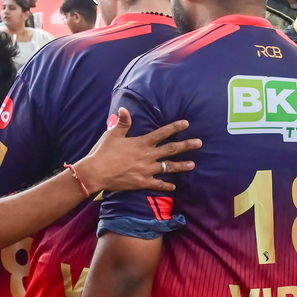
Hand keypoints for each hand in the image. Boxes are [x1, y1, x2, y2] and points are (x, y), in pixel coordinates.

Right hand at [75, 110, 201, 194]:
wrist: (96, 173)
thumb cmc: (103, 152)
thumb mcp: (112, 134)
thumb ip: (122, 122)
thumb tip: (125, 109)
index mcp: (142, 142)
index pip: (162, 133)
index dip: (175, 127)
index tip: (187, 124)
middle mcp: (148, 155)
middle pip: (171, 149)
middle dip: (186, 145)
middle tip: (199, 143)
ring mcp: (147, 170)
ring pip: (168, 167)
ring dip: (181, 166)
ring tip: (193, 164)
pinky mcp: (142, 183)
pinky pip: (158, 184)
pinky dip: (166, 186)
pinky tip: (173, 186)